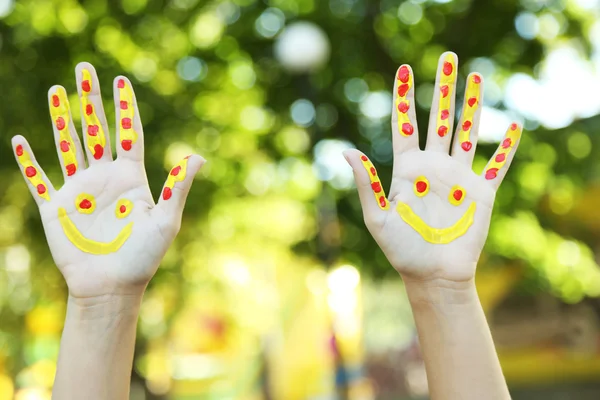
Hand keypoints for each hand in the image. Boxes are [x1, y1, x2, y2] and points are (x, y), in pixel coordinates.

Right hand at [12, 62, 204, 298]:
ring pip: (67, 145)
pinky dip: (28, 161)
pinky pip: (38, 178)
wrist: (112, 286)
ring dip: (62, 119)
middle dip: (91, 99)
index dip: (125, 108)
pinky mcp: (54, 207)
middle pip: (96, 130)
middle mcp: (104, 178)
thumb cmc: (143, 256)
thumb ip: (177, 187)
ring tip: (58, 91)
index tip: (121, 81)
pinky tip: (20, 139)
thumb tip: (199, 156)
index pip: (128, 134)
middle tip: (86, 69)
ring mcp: (78, 190)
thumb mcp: (166, 220)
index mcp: (131, 178)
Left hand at [344, 52, 521, 282]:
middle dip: (443, 88)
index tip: (403, 69)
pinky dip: (505, 147)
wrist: (432, 275)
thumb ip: (366, 182)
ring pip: (467, 132)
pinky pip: (496, 165)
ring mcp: (459, 177)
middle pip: (439, 119)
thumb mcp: (377, 215)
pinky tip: (512, 127)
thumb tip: (345, 150)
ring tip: (476, 77)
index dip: (403, 97)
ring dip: (473, 106)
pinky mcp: (481, 193)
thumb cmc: (401, 249)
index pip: (405, 125)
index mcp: (407, 169)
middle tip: (448, 57)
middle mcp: (433, 167)